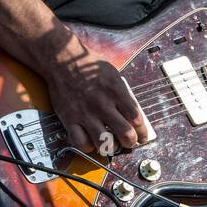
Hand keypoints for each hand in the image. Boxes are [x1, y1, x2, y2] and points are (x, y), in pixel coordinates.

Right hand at [42, 34, 154, 157]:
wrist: (63, 59)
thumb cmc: (88, 65)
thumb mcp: (113, 74)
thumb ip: (124, 95)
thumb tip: (134, 115)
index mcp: (116, 92)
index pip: (136, 119)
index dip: (142, 131)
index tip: (141, 135)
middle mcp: (103, 104)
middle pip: (125, 134)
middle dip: (131, 142)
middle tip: (129, 141)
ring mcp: (86, 113)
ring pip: (105, 143)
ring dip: (111, 146)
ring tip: (111, 144)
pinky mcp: (70, 119)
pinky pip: (82, 142)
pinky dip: (89, 146)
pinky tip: (92, 141)